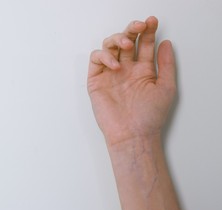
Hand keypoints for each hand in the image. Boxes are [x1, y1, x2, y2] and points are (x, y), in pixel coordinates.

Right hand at [87, 16, 175, 145]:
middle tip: (139, 26)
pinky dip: (104, 57)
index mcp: (142, 70)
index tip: (152, 22)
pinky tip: (115, 65)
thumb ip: (166, 64)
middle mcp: (126, 69)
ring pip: (109, 46)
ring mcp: (110, 74)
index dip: (148, 31)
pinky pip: (96, 60)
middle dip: (132, 29)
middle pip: (126, 41)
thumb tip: (166, 43)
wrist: (133, 134)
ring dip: (118, 39)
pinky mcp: (96, 80)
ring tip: (127, 45)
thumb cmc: (150, 116)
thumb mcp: (167, 87)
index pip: (144, 44)